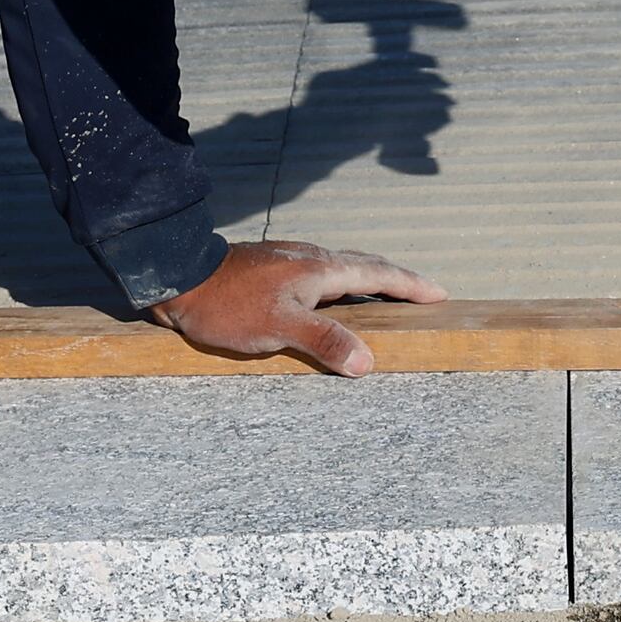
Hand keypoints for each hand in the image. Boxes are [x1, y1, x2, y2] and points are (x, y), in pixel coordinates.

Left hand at [152, 238, 442, 373]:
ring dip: (368, 281)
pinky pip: (320, 276)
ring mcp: (291, 262)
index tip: (440, 294)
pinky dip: (340, 287)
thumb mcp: (279, 328)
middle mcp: (311, 259)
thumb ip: (325, 342)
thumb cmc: (229, 304)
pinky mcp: (272, 271)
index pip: (380, 274)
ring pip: (342, 269)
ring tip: (383, 299)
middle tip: (421, 294)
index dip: (411, 285)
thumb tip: (367, 362)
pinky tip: (329, 302)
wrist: (179, 278)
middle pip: (365, 266)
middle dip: (396, 280)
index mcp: (321, 269)